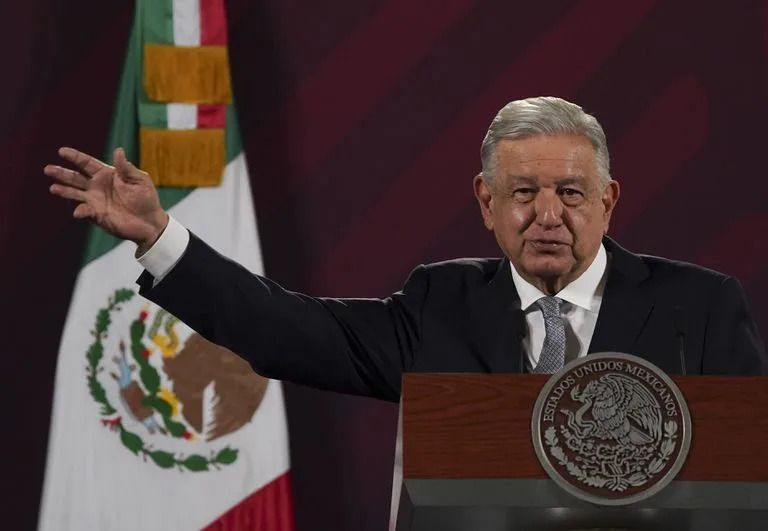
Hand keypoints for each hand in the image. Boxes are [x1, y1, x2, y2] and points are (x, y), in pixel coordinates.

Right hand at [46, 147, 167, 254]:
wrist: (150, 222)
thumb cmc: (146, 199)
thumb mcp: (140, 180)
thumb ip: (126, 168)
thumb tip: (118, 150)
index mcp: (107, 174)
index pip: (87, 163)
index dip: (75, 157)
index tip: (61, 151)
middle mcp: (98, 186)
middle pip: (75, 177)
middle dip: (61, 173)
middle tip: (48, 169)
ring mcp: (95, 200)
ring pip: (74, 193)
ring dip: (64, 191)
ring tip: (53, 188)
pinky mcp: (97, 214)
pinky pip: (84, 211)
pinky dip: (80, 210)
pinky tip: (78, 211)